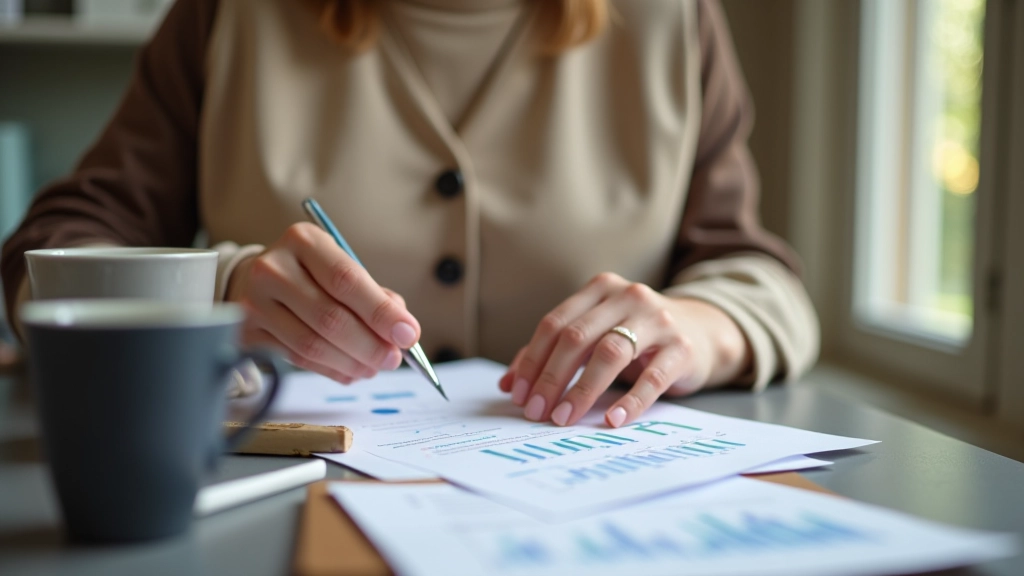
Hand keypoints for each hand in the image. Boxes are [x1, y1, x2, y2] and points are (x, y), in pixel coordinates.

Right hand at [226, 223, 420, 383]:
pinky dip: (331, 370)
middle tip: (393, 359)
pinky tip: (350, 371)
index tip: (408, 334)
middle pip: (330, 317)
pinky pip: (296, 359)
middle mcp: (273, 268)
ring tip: (374, 367)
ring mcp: (254, 303)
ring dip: (352, 363)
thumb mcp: (339, 267)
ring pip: (312, 344)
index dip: (381, 312)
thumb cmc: (309, 274)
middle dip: (370, 345)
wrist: (253, 279)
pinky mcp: (247, 333)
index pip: (347, 280)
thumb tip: (402, 331)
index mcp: (303, 241)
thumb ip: (373, 294)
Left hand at [498, 273, 750, 427]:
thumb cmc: (637, 336)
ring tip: (564, 418)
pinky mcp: (682, 347)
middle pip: (577, 338)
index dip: (532, 361)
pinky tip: (612, 420)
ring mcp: (658, 319)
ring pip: (610, 353)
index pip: (554, 324)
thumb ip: (554, 353)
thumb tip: (508, 383)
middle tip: (536, 412)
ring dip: (582, 391)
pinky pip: (652, 378)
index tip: (518, 395)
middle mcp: (628, 296)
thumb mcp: (596, 334)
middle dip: (551, 378)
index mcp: (600, 289)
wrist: (702, 332)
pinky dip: (630, 402)